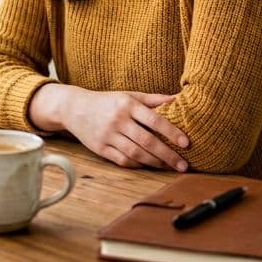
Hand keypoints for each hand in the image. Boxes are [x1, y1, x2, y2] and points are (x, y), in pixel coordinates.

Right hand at [32, 85, 188, 169]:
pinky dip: (138, 165)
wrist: (75, 108)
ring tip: (170, 167)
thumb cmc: (107, 102)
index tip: (186, 143)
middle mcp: (118, 120)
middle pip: (147, 141)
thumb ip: (154, 99)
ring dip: (155, 162)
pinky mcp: (100, 148)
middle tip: (183, 165)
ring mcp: (108, 136)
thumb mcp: (129, 95)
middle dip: (167, 154)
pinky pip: (123, 160)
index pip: (154, 120)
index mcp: (127, 105)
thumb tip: (179, 99)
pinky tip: (149, 165)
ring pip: (136, 153)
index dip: (172, 132)